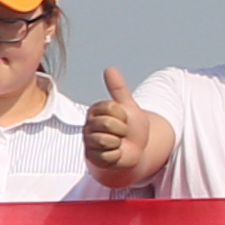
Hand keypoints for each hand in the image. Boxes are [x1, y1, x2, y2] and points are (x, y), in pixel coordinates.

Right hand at [80, 66, 167, 190]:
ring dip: (119, 143)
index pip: (111, 107)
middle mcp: (89, 124)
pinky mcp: (91, 156)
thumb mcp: (129, 107)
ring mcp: (89, 141)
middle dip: (122, 130)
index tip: (125, 119)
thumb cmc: (132, 128)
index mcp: (96, 110)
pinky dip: (117, 155)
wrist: (136, 151)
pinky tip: (115, 154)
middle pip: (107, 123)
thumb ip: (118, 88)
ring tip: (118, 144)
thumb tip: (109, 68)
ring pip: (106, 140)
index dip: (124, 115)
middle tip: (123, 133)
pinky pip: (107, 155)